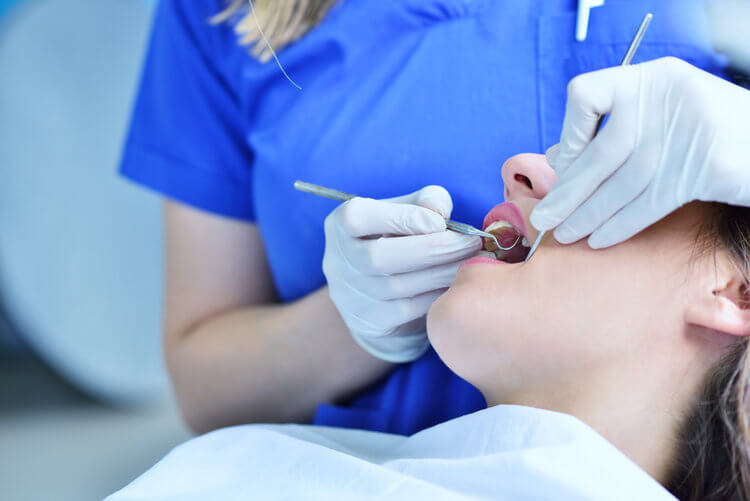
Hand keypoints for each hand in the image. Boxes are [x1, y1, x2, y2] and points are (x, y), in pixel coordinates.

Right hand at [323, 186, 481, 362]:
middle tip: (471, 243)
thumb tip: (440, 211)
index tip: (441, 222)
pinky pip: (406, 310)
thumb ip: (424, 201)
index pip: (358, 217)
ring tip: (473, 261)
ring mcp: (348, 294)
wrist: (373, 287)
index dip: (402, 218)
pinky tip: (456, 283)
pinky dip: (435, 295)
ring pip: (397, 286)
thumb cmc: (394, 237)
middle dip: (433, 249)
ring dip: (442, 273)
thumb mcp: (404, 210)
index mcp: (340, 224)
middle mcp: (337, 260)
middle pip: (379, 257)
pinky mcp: (367, 320)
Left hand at [531, 57, 749, 247]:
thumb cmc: (703, 134)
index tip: (564, 162)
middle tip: (543, 219)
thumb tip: (557, 156)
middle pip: (601, 152)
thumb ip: (610, 131)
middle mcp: (667, 97)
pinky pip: (649, 203)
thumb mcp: (659, 116)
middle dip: (568, 192)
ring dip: (588, 215)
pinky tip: (600, 238)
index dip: (569, 133)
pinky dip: (620, 225)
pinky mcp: (710, 168)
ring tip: (566, 234)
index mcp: (650, 78)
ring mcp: (692, 130)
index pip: (585, 94)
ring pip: (623, 183)